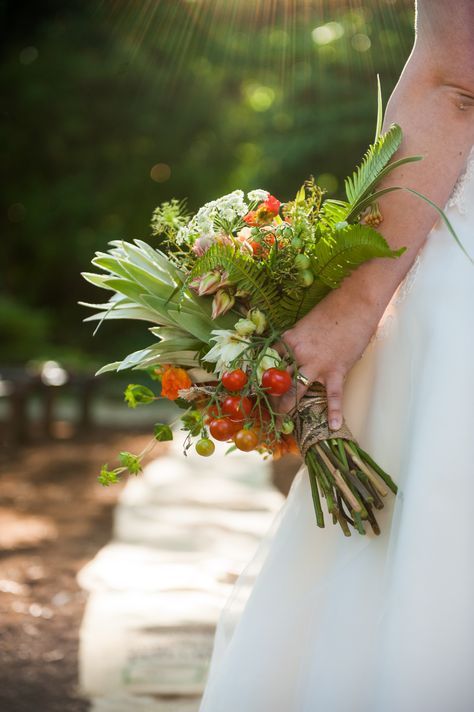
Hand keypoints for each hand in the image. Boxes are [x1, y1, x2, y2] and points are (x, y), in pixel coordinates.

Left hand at [274, 289, 377, 429]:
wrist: (356, 302)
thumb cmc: (332, 308)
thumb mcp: (307, 323)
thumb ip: (299, 340)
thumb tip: (295, 352)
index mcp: (289, 339)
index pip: (268, 361)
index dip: (261, 375)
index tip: (255, 387)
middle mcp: (298, 353)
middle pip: (278, 379)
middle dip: (270, 396)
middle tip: (264, 410)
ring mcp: (317, 364)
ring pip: (298, 391)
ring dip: (288, 407)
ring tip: (282, 423)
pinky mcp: (336, 370)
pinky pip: (334, 395)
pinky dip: (334, 412)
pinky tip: (334, 426)